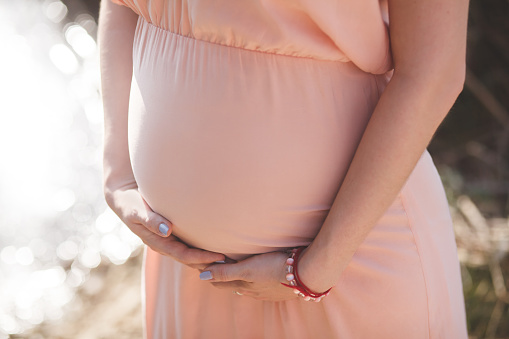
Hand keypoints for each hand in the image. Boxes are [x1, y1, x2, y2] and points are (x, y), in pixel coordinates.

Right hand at [105, 187, 224, 268]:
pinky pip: (187, 244)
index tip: (219, 257)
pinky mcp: (170, 233)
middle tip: (230, 262)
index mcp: (157, 242)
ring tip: (226, 258)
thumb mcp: (137, 211)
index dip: (201, 258)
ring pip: (189, 254)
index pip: (183, 255)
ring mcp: (167, 240)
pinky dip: (200, 247)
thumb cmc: (130, 203)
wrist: (122, 198)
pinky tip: (214, 245)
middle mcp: (163, 244)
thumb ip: (151, 220)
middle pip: (189, 258)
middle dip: (208, 262)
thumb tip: (167, 231)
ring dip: (206, 258)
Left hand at [200, 251, 298, 300]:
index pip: (222, 282)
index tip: (204, 269)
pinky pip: (264, 287)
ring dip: (242, 282)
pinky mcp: (281, 289)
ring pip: (250, 287)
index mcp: (245, 286)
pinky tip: (262, 280)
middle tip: (217, 272)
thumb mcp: (247, 269)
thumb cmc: (275, 268)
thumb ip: (225, 272)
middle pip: (235, 286)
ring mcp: (269, 292)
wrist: (306, 274)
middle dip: (225, 279)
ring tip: (238, 277)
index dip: (213, 276)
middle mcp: (255, 291)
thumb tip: (202, 276)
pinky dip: (258, 283)